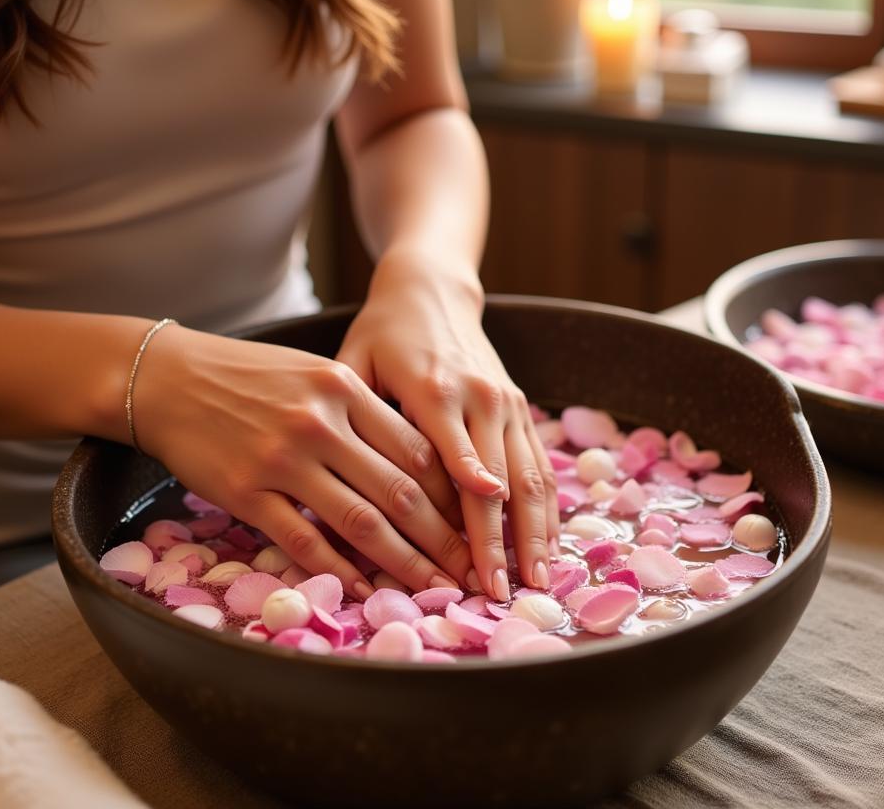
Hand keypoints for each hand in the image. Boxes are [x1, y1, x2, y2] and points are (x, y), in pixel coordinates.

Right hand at [130, 325, 472, 598]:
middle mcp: (320, 424)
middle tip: (474, 571)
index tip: (476, 522)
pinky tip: (367, 589)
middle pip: (400, 491)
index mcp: (344, 389)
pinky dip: (341, 569)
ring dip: (407, 563)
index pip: (417, 449)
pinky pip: (305, 541)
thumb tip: (422, 461)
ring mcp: (283, 461)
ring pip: (361, 522)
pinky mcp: (247, 494)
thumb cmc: (251, 375)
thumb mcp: (316, 373)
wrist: (170, 379)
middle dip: (445, 538)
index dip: (454, 493)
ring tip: (438, 588)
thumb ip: (364, 410)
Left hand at [337, 249, 559, 601]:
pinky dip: (547, 507)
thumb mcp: (356, 364)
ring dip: (536, 533)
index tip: (475, 570)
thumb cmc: (383, 334)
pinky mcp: (519, 405)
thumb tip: (336, 486)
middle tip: (504, 595)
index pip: (461, 468)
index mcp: (435, 392)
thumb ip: (354, 418)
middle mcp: (480, 399)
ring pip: (531, 477)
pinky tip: (547, 544)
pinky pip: (540, 462)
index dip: (473, 524)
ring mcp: (507, 402)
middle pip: (501, 484)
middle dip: (505, 544)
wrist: (431, 289)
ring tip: (537, 581)